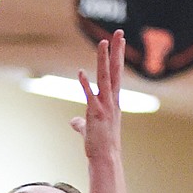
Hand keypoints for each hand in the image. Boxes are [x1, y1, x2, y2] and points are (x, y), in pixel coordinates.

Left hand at [71, 30, 124, 163]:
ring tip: (103, 43)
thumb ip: (81, 122)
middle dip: (117, 51)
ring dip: (103, 60)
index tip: (119, 40)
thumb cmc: (99, 144)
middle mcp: (112, 101)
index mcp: (113, 101)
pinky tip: (80, 73)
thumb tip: (74, 122)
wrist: (105, 159)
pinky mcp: (96, 114)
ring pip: (105, 78)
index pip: (116, 74)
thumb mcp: (89, 129)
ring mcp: (105, 106)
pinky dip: (85, 85)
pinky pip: (90, 96)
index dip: (117, 56)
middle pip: (115, 71)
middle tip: (119, 33)